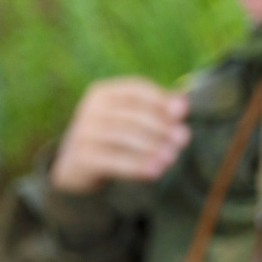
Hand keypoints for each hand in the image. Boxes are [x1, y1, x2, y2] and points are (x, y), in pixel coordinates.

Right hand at [51, 79, 190, 193]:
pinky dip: (136, 165)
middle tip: (183, 139)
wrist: (78, 165)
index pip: (136, 90)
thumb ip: (159, 109)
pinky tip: (155, 171)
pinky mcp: (81, 157)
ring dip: (151, 147)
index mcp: (104, 93)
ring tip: (172, 157)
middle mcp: (91, 109)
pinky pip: (112, 160)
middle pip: (132, 114)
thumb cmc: (115, 137)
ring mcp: (83, 132)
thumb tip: (183, 103)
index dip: (161, 100)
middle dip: (161, 126)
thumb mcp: (133, 119)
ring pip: (123, 136)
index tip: (182, 113)